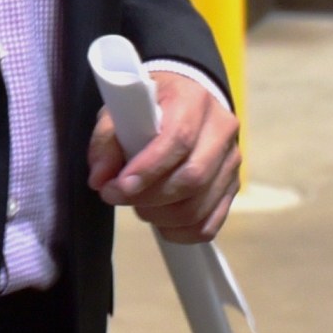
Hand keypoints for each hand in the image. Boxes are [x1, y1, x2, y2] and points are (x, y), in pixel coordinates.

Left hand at [86, 71, 240, 243]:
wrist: (187, 100)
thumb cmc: (150, 105)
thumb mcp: (121, 110)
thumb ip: (106, 141)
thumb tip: (100, 180)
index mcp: (193, 101)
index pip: (178, 140)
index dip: (148, 170)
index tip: (118, 186)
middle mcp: (221, 129)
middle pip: (193, 178)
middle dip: (149, 197)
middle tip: (118, 197)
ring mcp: (231, 160)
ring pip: (201, 205)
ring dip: (162, 217)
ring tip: (138, 206)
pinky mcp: (232, 185)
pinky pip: (210, 223)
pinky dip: (181, 232)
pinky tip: (161, 223)